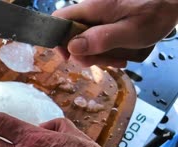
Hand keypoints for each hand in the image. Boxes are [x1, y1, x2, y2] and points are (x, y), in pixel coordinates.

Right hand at [52, 0, 177, 66]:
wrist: (173, 3)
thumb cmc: (156, 14)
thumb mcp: (131, 31)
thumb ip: (102, 39)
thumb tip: (72, 47)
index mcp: (93, 7)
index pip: (59, 19)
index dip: (58, 40)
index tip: (70, 57)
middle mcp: (92, 10)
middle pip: (71, 34)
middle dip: (83, 53)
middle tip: (101, 63)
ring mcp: (99, 16)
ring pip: (84, 39)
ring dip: (97, 54)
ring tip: (118, 59)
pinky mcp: (107, 21)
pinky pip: (97, 38)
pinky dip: (105, 50)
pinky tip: (120, 54)